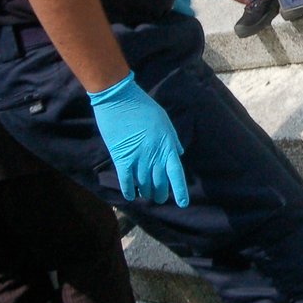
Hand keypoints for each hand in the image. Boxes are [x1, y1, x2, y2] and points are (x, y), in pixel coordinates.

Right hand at [88, 72, 188, 207]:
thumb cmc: (143, 107)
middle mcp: (154, 156)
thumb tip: (178, 153)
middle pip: (159, 183)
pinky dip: (129, 190)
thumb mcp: (164, 121)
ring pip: (144, 184)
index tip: (183, 203)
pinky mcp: (121, 158)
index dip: (180, 191)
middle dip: (161, 193)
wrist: (119, 99)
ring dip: (146, 192)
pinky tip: (131, 196)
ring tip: (147, 195)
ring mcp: (137, 158)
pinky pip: (126, 180)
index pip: (176, 174)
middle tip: (160, 198)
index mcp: (167, 146)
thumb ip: (172, 139)